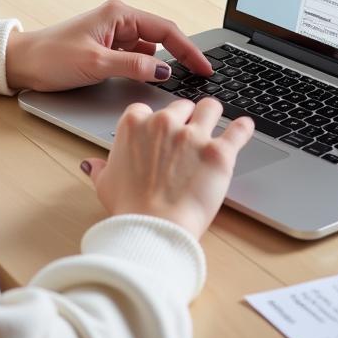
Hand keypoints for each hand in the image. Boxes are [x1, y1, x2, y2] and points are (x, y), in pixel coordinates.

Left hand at [5, 0, 212, 91]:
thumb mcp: (96, 63)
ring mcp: (114, 35)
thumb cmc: (51, 57)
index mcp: (119, 14)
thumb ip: (133, 65)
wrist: (20, 63)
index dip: (189, 49)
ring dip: (165, 64)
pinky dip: (149, 68)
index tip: (205, 67)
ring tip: (183, 81)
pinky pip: (137, 57)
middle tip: (201, 77)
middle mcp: (119, 20)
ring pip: (151, 49)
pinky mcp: (108, 49)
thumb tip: (165, 71)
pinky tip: (156, 81)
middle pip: (163, 37)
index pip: (166, 29)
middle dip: (182, 56)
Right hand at [82, 97, 254, 238]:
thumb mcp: (106, 186)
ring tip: (215, 128)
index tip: (161, 135)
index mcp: (134, 124)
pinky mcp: (219, 152)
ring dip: (212, 117)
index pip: (149, 109)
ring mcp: (193, 135)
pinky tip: (245, 129)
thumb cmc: (129, 211)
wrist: (154, 231)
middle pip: (182, 106)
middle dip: (186, 120)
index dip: (157, 123)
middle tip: (188, 140)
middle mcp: (164, 122)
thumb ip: (102, 168)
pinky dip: (243, 129)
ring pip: (210, 108)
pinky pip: (239, 130)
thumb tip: (92, 164)